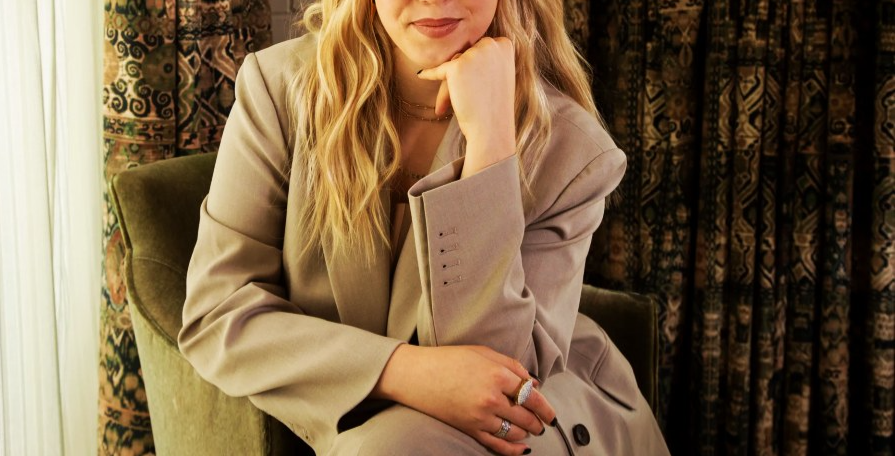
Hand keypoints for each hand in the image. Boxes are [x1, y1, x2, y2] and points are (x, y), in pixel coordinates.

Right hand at [373, 344, 555, 455]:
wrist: (417, 375)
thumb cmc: (449, 359)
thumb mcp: (483, 352)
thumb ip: (512, 365)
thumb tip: (533, 382)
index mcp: (497, 375)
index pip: (532, 395)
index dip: (546, 407)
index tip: (551, 413)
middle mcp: (492, 398)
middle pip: (527, 416)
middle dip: (539, 421)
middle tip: (544, 422)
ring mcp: (480, 417)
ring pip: (515, 431)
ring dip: (528, 433)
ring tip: (531, 430)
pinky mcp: (470, 429)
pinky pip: (498, 444)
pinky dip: (513, 449)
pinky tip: (522, 447)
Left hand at [417, 37, 515, 177]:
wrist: (492, 130)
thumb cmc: (494, 108)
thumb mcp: (498, 76)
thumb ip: (485, 60)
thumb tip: (460, 52)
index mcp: (505, 45)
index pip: (479, 49)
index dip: (473, 68)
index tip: (473, 85)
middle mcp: (492, 45)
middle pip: (465, 55)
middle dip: (459, 76)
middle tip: (459, 99)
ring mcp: (475, 54)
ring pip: (453, 64)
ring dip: (449, 87)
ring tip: (446, 109)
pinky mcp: (457, 66)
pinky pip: (438, 70)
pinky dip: (429, 74)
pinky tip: (421, 75)